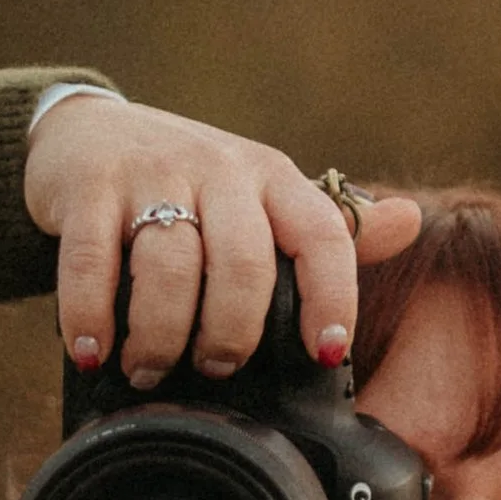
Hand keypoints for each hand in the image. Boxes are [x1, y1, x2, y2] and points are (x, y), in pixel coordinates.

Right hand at [23, 93, 420, 387]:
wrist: (90, 129)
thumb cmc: (189, 181)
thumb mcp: (262, 195)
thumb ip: (328, 224)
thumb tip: (409, 222)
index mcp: (272, 178)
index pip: (323, 234)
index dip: (333, 296)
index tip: (328, 352)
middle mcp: (220, 169)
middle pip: (245, 262)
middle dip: (234, 331)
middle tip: (216, 369)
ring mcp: (152, 174)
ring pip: (171, 266)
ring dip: (162, 335)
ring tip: (149, 369)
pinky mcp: (90, 187)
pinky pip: (93, 260)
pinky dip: (91, 315)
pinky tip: (92, 351)